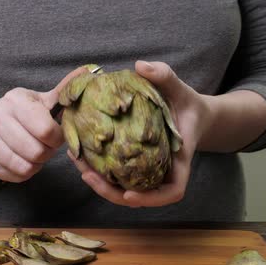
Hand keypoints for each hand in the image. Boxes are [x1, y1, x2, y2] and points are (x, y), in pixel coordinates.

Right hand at [0, 86, 64, 182]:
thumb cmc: (21, 114)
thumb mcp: (41, 100)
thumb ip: (63, 91)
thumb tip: (86, 72)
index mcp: (14, 100)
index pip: (46, 130)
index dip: (57, 138)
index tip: (56, 136)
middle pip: (37, 152)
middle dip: (47, 153)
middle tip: (46, 147)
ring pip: (26, 166)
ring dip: (36, 164)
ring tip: (35, 154)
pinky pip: (15, 175)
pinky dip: (24, 172)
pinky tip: (22, 160)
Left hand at [70, 61, 212, 206]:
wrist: (188, 113)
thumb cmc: (185, 103)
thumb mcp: (179, 88)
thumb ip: (164, 76)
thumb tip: (142, 66)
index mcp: (179, 162)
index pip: (172, 191)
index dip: (151, 198)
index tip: (129, 194)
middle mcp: (161, 172)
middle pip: (139, 196)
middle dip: (111, 192)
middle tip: (88, 176)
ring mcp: (146, 171)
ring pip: (123, 188)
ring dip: (99, 182)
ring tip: (77, 163)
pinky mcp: (132, 165)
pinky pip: (116, 174)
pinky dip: (98, 170)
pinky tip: (79, 154)